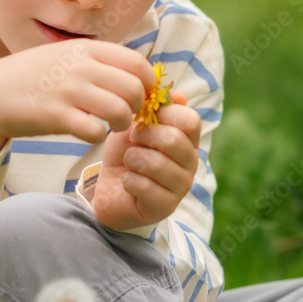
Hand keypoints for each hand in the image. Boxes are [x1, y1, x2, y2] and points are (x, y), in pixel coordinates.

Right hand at [0, 40, 156, 154]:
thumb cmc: (37, 77)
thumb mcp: (68, 55)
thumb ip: (100, 61)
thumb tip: (137, 73)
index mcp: (87, 49)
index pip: (137, 63)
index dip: (148, 83)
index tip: (143, 96)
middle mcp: (80, 66)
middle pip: (134, 88)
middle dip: (139, 106)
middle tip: (128, 114)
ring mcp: (67, 90)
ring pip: (120, 110)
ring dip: (122, 123)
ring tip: (112, 126)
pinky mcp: (54, 116)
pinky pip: (94, 131)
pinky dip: (97, 136)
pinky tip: (89, 133)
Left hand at [93, 91, 201, 230]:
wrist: (111, 189)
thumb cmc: (128, 153)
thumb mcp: (137, 125)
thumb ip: (154, 109)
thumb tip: (178, 94)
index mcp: (188, 139)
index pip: (190, 120)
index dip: (162, 114)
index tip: (142, 119)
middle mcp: (191, 162)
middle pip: (174, 140)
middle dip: (144, 136)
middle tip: (132, 141)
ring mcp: (181, 186)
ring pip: (157, 164)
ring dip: (133, 159)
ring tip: (129, 162)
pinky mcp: (165, 207)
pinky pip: (143, 186)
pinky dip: (128, 180)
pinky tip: (128, 181)